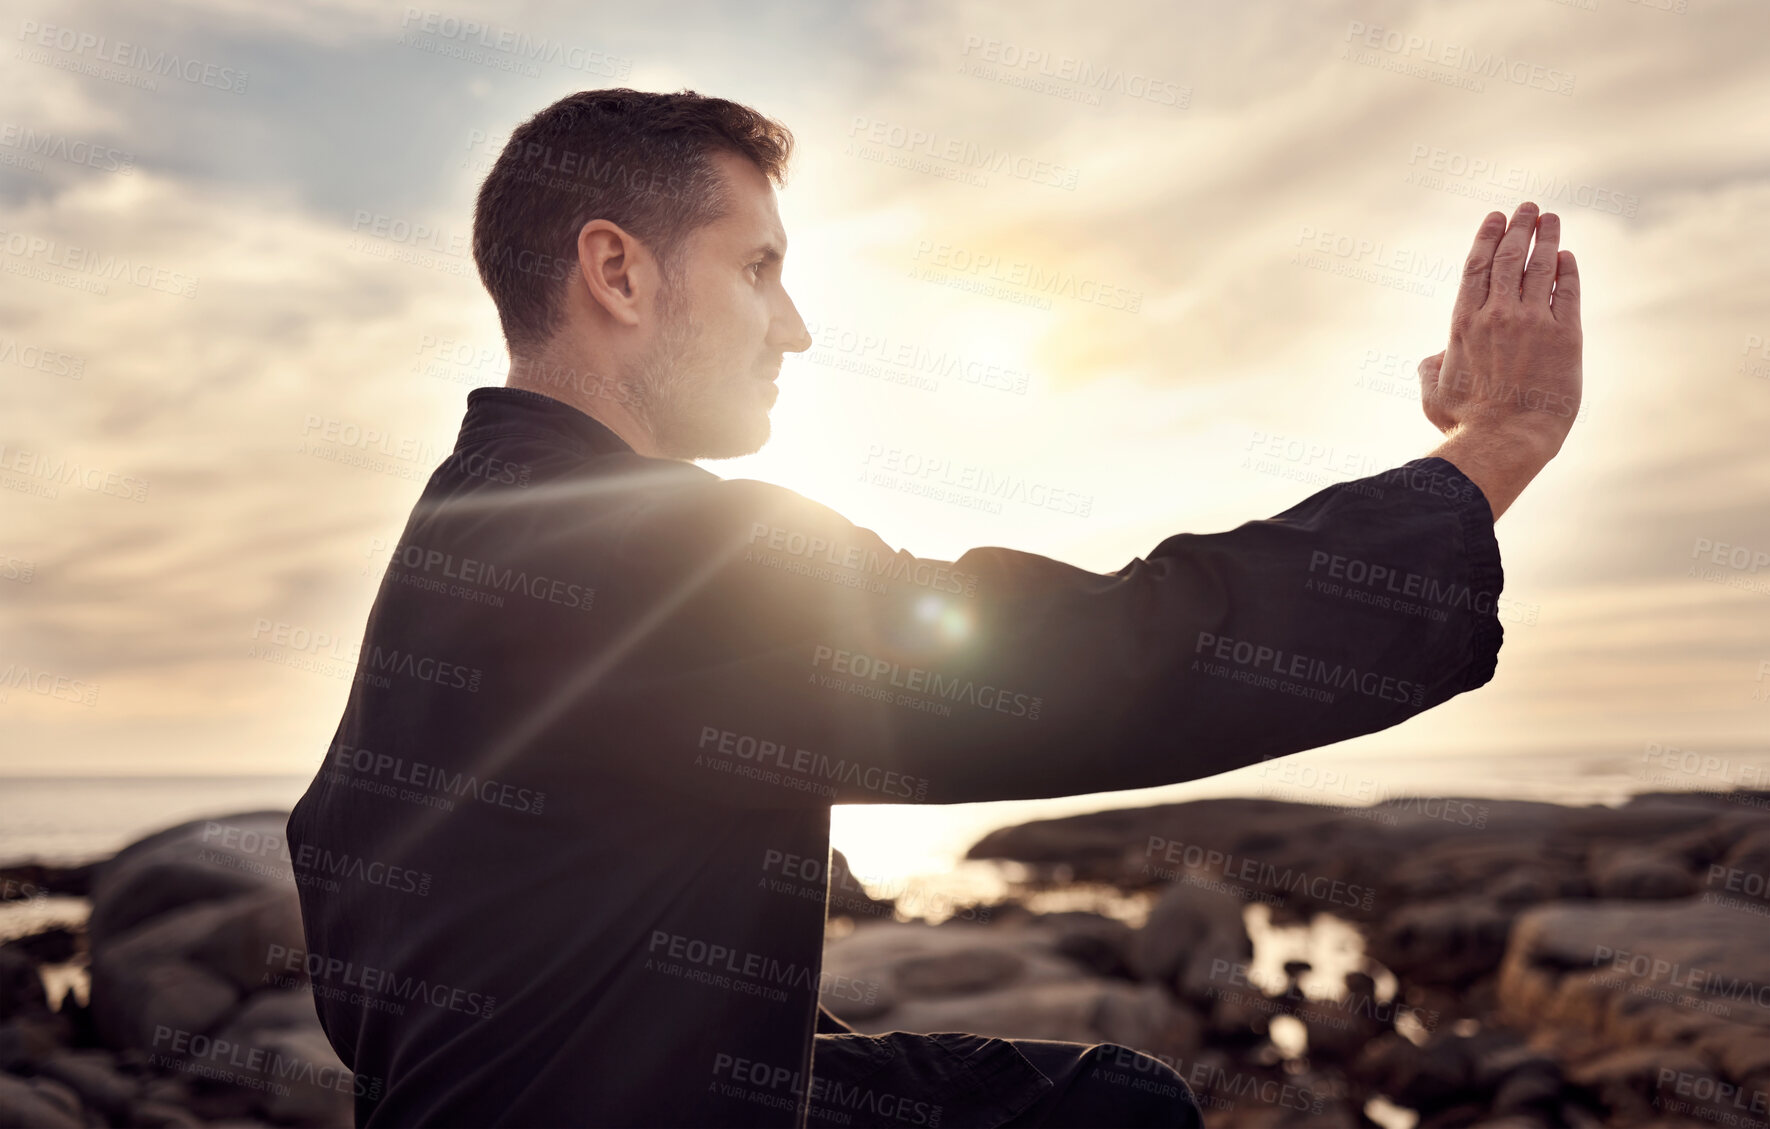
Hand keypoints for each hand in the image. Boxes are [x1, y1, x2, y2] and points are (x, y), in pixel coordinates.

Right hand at [1420, 203, 1582, 519]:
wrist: (1506, 440)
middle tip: (1527, 209)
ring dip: (1547, 237)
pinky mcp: (1565, 335)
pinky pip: (1568, 290)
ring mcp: (1533, 322)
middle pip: (1510, 257)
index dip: (1487, 237)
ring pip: (1541, 266)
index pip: (1477, 267)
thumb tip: (1433, 357)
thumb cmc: (1466, 424)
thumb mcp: (1434, 394)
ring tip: (1551, 219)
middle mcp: (1497, 315)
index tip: (1496, 218)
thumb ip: (1431, 368)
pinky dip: (1567, 269)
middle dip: (1519, 227)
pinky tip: (1567, 257)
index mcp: (1464, 324)